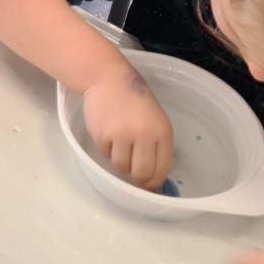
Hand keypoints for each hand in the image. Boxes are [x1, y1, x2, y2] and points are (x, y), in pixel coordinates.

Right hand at [81, 65, 173, 189]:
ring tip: (120, 144)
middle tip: (133, 170)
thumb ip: (157, 146)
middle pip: (141, 173)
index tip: (150, 184)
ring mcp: (120, 134)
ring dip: (121, 161)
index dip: (156, 180)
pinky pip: (105, 154)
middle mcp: (142, 134)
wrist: (107, 78)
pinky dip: (107, 149)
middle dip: (137, 177)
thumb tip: (153, 180)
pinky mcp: (100, 134)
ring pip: (121, 166)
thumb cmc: (135, 100)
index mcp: (161, 130)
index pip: (163, 168)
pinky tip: (109, 132)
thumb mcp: (155, 119)